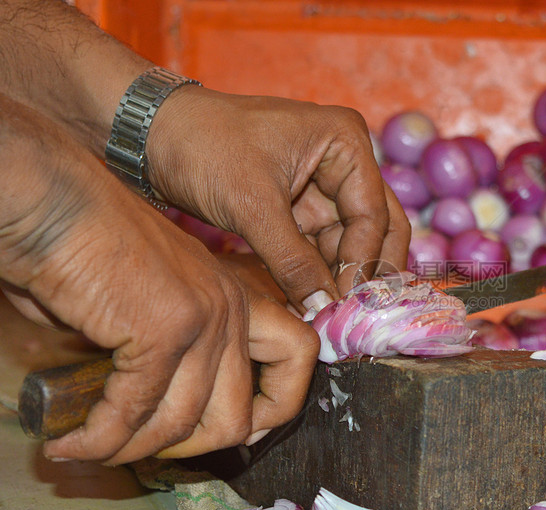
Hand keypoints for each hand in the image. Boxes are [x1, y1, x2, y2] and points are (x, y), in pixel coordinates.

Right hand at [0, 95, 317, 463]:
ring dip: (132, 450)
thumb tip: (152, 410)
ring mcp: (205, 319)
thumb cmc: (87, 247)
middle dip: (188, 448)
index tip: (226, 434)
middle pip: (239, 416)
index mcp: (238, 296)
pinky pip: (136, 412)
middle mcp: (232, 308)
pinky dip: (100, 439)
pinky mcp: (165, 330)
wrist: (54, 202)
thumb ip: (168, 352)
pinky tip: (70, 443)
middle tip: (140, 449)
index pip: (297, 357)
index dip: (274, 408)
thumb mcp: (150, 301)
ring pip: (185, 423)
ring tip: (89, 450)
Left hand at [145, 88, 410, 310]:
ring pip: (350, 242)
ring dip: (341, 278)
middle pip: (377, 227)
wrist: (149, 135)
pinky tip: (313, 305)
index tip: (346, 304)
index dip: (362, 262)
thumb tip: (324, 308)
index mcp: (345, 142)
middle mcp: (344, 161)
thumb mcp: (251, 205)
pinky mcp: (298, 207)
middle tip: (357, 315)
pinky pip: (320, 247)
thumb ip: (292, 260)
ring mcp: (323, 186)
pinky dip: (318, 275)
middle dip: (366, 270)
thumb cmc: (202, 148)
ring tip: (332, 318)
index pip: (373, 214)